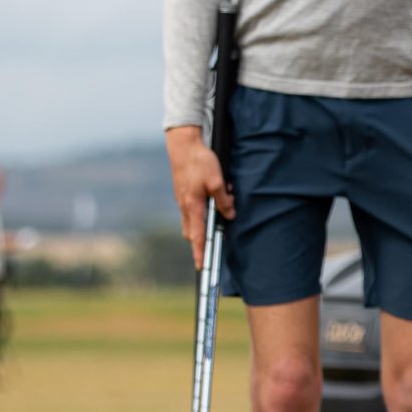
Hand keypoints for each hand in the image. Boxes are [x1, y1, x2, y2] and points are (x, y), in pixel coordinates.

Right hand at [164, 126, 232, 268]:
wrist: (183, 144)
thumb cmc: (200, 161)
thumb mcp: (217, 181)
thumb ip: (223, 200)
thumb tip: (229, 215)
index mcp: (193, 206)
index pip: (198, 236)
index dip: (200, 253)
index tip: (202, 267)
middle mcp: (185, 206)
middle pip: (193, 233)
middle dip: (201, 242)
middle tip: (213, 246)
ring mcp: (182, 200)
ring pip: (192, 222)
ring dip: (204, 225)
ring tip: (220, 215)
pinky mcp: (183, 193)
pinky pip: (191, 210)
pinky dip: (201, 213)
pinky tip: (212, 202)